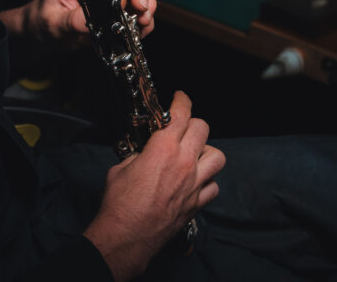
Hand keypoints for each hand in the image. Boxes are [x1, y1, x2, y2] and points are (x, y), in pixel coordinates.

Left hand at [0, 0, 156, 49]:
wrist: (41, 32)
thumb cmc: (42, 20)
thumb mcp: (51, 22)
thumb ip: (70, 20)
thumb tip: (91, 22)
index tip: (137, 4)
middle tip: (143, 20)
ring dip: (146, 12)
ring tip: (141, 29)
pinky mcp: (115, 8)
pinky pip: (137, 11)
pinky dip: (143, 23)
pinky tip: (139, 33)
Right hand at [83, 91, 224, 280]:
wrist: (126, 237)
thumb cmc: (119, 205)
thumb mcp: (121, 168)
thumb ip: (138, 155)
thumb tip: (144, 152)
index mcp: (163, 149)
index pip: (181, 114)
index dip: (182, 100)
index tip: (180, 98)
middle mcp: (184, 164)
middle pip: (203, 128)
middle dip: (192, 123)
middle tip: (182, 127)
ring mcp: (194, 185)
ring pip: (217, 156)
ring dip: (206, 152)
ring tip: (194, 155)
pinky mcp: (196, 204)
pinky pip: (213, 187)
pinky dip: (207, 182)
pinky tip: (195, 182)